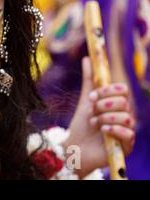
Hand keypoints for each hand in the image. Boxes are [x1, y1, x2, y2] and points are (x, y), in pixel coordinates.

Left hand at [63, 57, 134, 177]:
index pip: (123, 90)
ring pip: (125, 117)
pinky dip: (113, 129)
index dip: (107, 90)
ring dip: (104, 118)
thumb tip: (87, 58)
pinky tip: (102, 131)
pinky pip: (128, 134)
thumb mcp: (85, 100)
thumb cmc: (82, 125)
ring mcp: (127, 131)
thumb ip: (89, 80)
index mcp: (117, 104)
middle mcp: (125, 116)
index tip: (91, 96)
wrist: (75, 147)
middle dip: (103, 105)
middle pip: (123, 102)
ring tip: (93, 123)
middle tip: (91, 111)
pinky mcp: (127, 146)